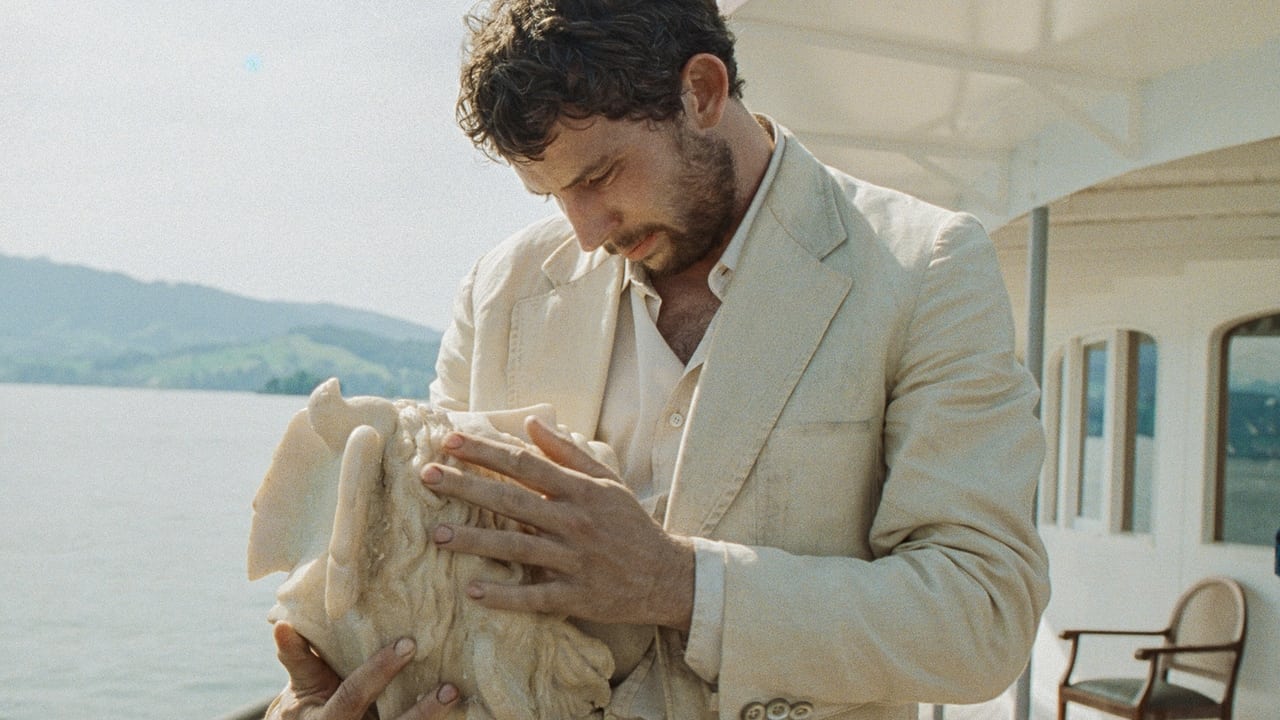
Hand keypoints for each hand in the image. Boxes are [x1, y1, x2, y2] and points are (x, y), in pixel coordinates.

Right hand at [267, 622, 459, 719]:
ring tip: (458, 700)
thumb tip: (284, 624)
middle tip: (450, 688)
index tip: (408, 645)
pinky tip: (465, 714)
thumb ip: (297, 657)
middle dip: (422, 712)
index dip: (379, 671)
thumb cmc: (306, 706)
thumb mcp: (299, 685)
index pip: (355, 694)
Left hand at [421, 416, 695, 629]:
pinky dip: (505, 595)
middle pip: (511, 500)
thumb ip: (568, 452)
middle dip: (466, 487)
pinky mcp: (577, 596)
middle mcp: (574, 521)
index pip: (524, 464)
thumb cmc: (630, 524)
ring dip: (474, 542)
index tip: (450, 440)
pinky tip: (473, 590)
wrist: (666, 575)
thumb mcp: (607, 481)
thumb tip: (531, 423)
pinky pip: (535, 596)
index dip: (486, 451)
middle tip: (427, 476)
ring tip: (436, 535)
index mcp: (579, 490)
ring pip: (516, 547)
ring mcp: (574, 560)